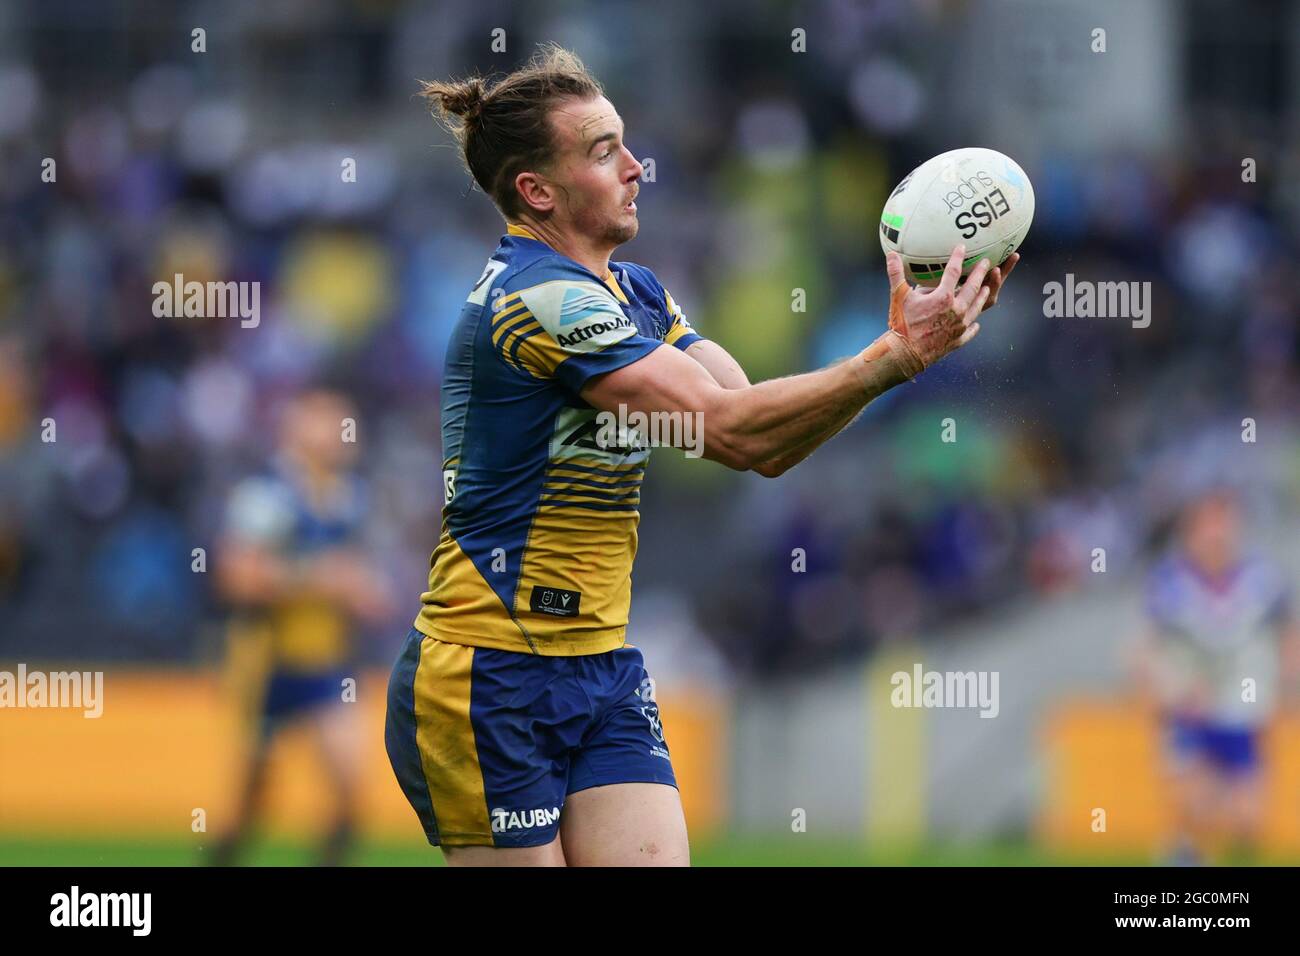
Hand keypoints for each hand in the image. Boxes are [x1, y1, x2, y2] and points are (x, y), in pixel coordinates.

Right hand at [883, 245, 1004, 370]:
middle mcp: (956, 310)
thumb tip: (891, 254)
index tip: (963, 248)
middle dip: (980, 273)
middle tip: (987, 263)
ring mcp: (959, 326)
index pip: (954, 272)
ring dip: (982, 296)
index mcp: (943, 297)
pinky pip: (970, 330)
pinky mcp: (958, 340)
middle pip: (973, 288)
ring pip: (976, 307)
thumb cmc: (901, 324)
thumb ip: (896, 274)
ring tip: (986, 289)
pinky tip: (975, 324)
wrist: (905, 354)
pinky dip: (973, 326)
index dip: (958, 258)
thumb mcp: (898, 297)